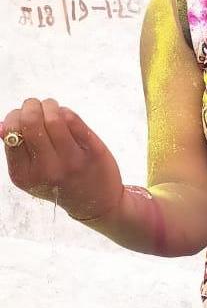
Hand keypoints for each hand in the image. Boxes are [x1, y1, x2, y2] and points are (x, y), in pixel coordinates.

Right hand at [1, 98, 123, 220]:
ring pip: (55, 117)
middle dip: (31, 105)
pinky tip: (65, 116)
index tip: (20, 115)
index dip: (14, 117)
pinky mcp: (93, 150)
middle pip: (31, 121)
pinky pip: (74, 120)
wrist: (96, 202)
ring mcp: (72, 160)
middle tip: (35, 105)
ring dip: (50, 105)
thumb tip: (3, 124)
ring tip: (51, 107)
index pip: (11, 133)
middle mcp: (47, 169)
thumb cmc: (58, 182)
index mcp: (24, 175)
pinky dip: (66, 112)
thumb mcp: (31, 175)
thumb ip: (17, 151)